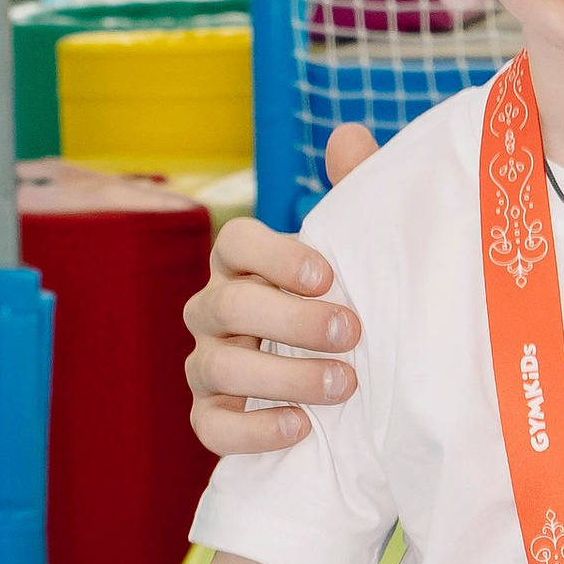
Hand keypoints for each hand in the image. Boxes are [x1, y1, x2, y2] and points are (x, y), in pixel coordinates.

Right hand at [182, 122, 378, 453]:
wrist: (347, 389)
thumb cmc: (344, 305)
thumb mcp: (356, 254)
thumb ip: (353, 196)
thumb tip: (349, 134)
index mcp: (244, 265)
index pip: (234, 243)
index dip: (274, 255)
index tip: (327, 274)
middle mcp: (214, 310)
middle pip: (228, 305)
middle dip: (290, 319)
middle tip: (351, 332)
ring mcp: (207, 365)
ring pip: (219, 367)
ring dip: (284, 376)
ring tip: (345, 384)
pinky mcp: (211, 417)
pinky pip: (212, 426)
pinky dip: (254, 429)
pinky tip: (301, 427)